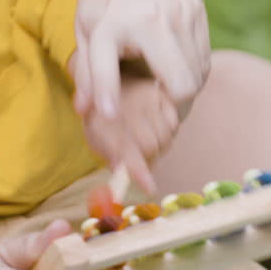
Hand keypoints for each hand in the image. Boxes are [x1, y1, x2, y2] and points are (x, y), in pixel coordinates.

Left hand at [71, 0, 209, 119]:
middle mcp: (155, 17)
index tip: (109, 117)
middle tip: (156, 114)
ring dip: (183, 90)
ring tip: (163, 92)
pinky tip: (174, 68)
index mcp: (116, 20)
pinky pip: (204, 57)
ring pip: (198, 75)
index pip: (109, 69)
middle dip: (171, 108)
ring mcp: (184, 12)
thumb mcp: (84, 25)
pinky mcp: (198, 9)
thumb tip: (89, 112)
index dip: (108, 98)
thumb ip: (88, 71)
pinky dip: (192, 71)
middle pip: (183, 86)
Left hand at [80, 75, 179, 194]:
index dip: (139, 171)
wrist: (109, 82)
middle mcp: (126, 107)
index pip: (125, 150)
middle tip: (142, 161)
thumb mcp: (96, 137)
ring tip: (148, 143)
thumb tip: (122, 178)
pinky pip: (174, 123)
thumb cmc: (103, 118)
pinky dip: (169, 132)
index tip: (150, 188)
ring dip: (160, 148)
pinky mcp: (161, 93)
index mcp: (102, 121)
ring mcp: (146, 98)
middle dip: (149, 159)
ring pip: (165, 137)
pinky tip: (157, 128)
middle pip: (150, 146)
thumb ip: (110, 157)